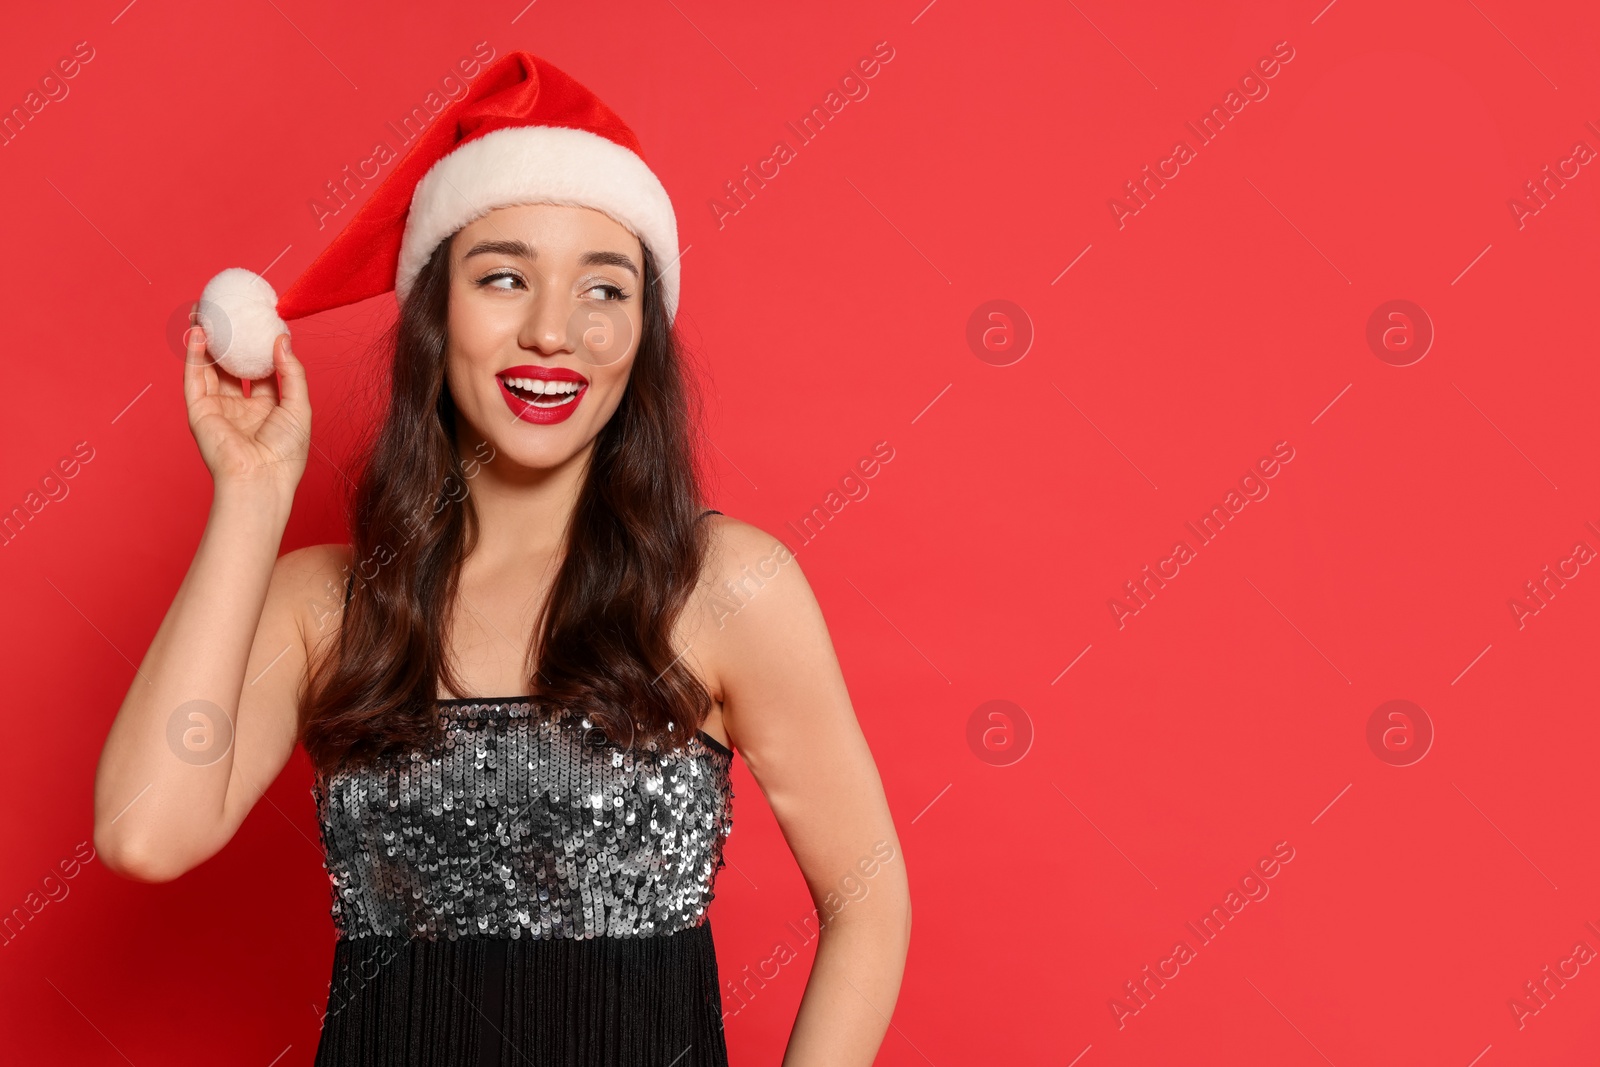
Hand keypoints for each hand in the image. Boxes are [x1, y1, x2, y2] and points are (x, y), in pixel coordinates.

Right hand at [183, 306, 311, 497]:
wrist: (260, 479)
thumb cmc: (285, 453)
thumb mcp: (299, 406)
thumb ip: (291, 371)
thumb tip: (282, 338)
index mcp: (268, 408)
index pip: (262, 369)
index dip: (261, 346)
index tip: (262, 320)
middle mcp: (241, 406)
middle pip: (232, 365)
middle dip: (230, 339)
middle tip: (229, 312)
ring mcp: (219, 408)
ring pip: (210, 367)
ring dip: (209, 340)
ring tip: (209, 312)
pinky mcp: (200, 411)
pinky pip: (195, 377)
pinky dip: (195, 354)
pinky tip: (200, 332)